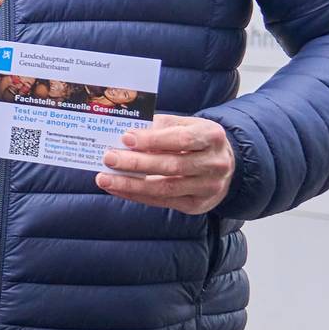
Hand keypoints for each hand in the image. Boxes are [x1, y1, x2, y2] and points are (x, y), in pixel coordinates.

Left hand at [97, 115, 233, 214]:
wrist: (224, 164)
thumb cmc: (195, 140)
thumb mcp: (184, 125)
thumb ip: (159, 127)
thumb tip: (124, 135)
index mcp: (212, 137)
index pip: (181, 139)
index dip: (152, 140)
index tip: (125, 137)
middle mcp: (214, 164)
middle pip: (172, 166)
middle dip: (136, 163)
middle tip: (109, 158)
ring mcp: (208, 187)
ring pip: (165, 188)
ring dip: (131, 184)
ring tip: (104, 179)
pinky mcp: (197, 204)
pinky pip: (162, 201)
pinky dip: (136, 195)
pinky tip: (116, 188)